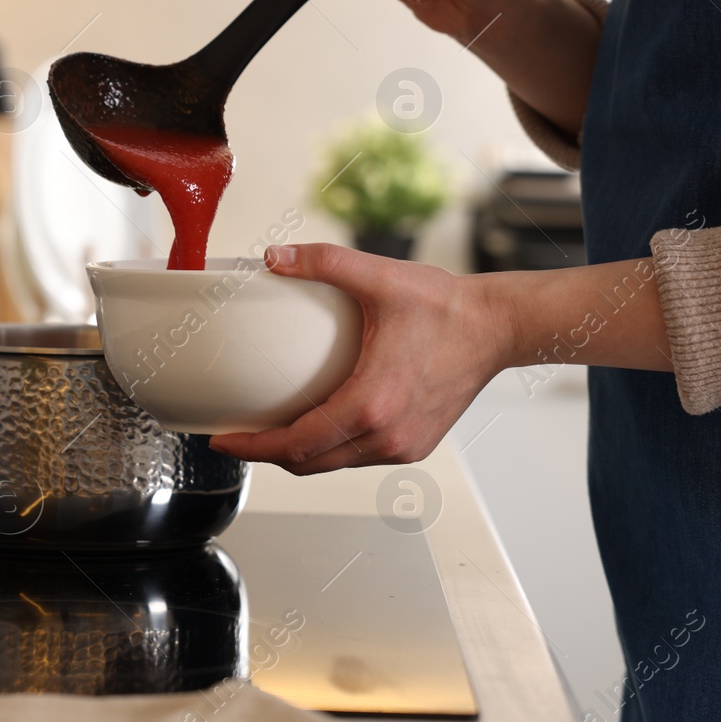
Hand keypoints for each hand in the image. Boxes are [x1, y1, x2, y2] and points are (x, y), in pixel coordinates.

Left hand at [207, 248, 674, 475]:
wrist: (498, 327)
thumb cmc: (446, 308)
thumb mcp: (379, 277)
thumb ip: (323, 262)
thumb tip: (273, 257)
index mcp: (371, 404)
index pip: (296, 444)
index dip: (253, 447)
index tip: (222, 440)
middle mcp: (386, 435)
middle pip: (308, 463)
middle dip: (266, 455)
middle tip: (234, 437)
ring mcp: (403, 446)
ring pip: (334, 464)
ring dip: (299, 454)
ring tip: (268, 432)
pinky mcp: (415, 445)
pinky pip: (359, 456)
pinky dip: (331, 448)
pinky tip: (316, 425)